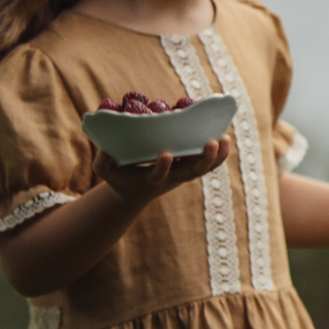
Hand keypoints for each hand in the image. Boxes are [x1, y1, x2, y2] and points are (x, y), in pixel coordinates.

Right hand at [95, 138, 232, 209]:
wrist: (135, 191)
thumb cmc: (121, 177)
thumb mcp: (106, 172)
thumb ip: (102, 162)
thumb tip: (105, 149)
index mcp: (152, 180)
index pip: (159, 175)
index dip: (163, 167)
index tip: (165, 154)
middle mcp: (172, 178)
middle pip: (193, 172)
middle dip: (203, 159)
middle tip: (210, 143)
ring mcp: (184, 174)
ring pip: (205, 168)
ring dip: (217, 155)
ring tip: (225, 137)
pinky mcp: (191, 168)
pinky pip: (210, 163)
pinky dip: (220, 154)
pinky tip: (226, 137)